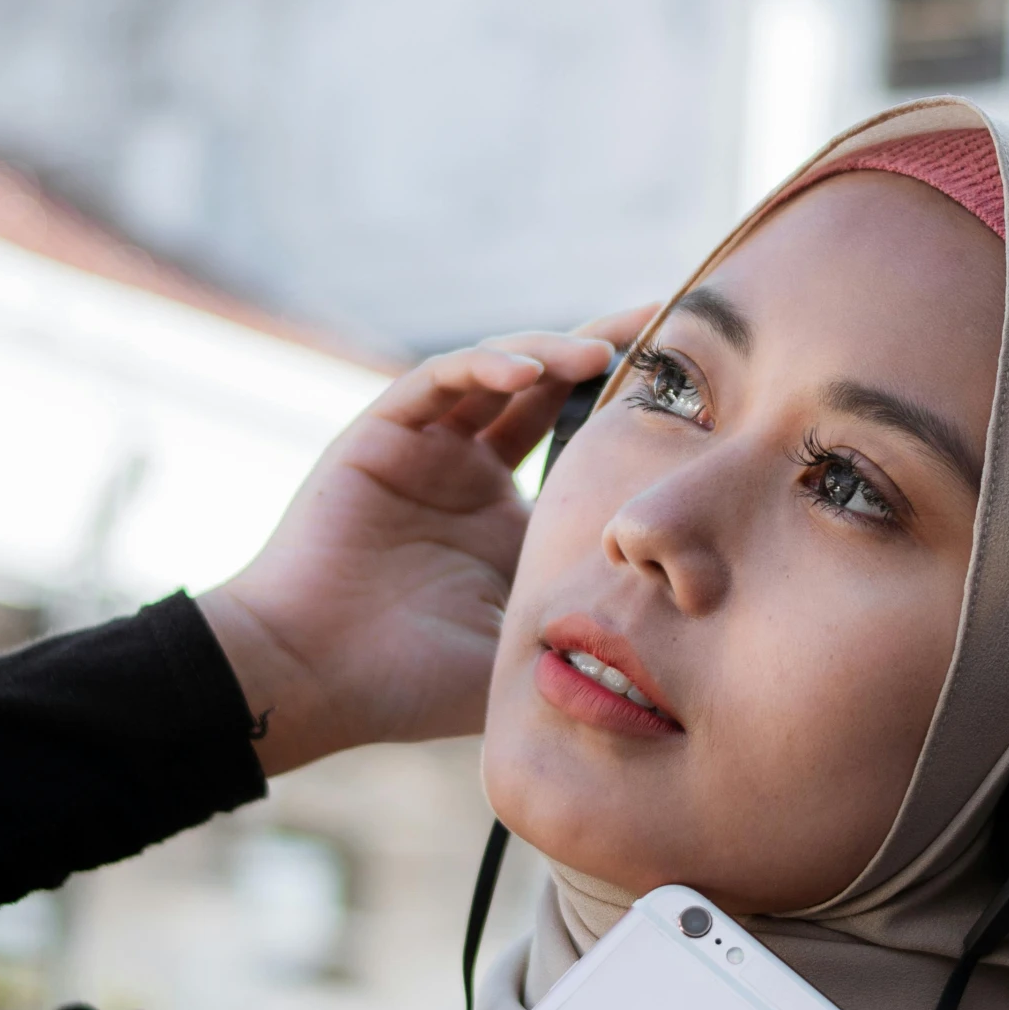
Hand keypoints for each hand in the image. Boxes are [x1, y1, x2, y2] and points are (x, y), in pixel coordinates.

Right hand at [200, 308, 653, 773]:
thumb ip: (582, 624)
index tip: (694, 394)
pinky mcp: (379, 436)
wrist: (314, 680)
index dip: (626, 416)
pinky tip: (528, 370)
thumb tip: (679, 639)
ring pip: (496, 372)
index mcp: (507, 522)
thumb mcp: (524, 647)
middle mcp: (468, 475)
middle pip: (545, 390)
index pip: (576, 446)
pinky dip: (483, 366)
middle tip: (666, 327)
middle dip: (604, 353)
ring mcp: (424, 451)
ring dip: (548, 353)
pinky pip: (436, 381)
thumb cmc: (411, 682)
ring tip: (600, 353)